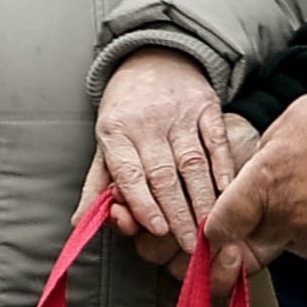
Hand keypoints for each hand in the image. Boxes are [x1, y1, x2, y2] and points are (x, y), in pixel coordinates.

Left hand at [89, 51, 254, 264]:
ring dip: (204, 200)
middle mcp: (145, 122)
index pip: (129, 174)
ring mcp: (178, 113)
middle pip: (164, 175)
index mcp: (114, 132)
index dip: (143, 204)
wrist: (153, 60)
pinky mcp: (206, 106)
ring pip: (193, 163)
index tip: (158, 230)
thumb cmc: (126, 113)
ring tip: (210, 229)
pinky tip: (227, 192)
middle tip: (191, 246)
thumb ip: (96, 186)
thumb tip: (78, 224)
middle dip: (179, 215)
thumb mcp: (105, 143)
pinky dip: (224, 168)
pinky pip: (216, 141)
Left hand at [205, 88, 306, 280]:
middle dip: (269, 219)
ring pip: (296, 244)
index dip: (220, 226)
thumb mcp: (286, 125)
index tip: (224, 224)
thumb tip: (252, 178)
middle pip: (260, 236)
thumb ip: (262, 159)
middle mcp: (287, 218)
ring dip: (303, 227)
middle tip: (296, 189)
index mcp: (264, 183)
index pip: (222, 224)